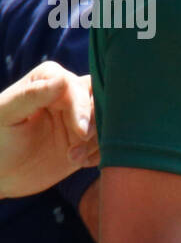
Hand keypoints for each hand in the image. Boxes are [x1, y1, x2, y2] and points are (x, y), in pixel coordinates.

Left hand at [0, 63, 97, 197]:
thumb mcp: (6, 116)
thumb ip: (31, 96)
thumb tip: (62, 79)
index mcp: (47, 81)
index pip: (77, 86)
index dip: (82, 107)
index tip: (80, 130)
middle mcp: (67, 96)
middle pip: (100, 97)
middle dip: (98, 119)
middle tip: (83, 139)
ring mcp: (78, 119)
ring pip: (109, 121)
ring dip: (96, 141)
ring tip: (72, 158)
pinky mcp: (86, 141)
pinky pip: (107, 143)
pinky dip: (100, 154)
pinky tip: (79, 163)